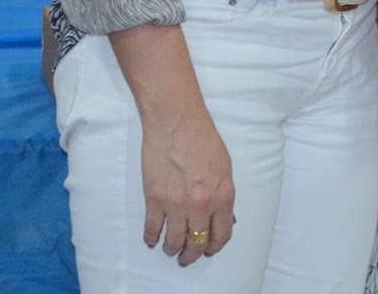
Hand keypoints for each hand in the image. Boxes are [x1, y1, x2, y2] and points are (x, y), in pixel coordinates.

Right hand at [139, 106, 234, 264]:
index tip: (208, 250)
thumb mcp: (225, 167)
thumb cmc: (202, 138)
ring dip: (172, 249)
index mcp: (222, 196)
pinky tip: (152, 239)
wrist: (176, 120)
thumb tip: (224, 217)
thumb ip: (223, 194)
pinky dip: (152, 238)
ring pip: (175, 242)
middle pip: (197, 243)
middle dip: (192, 254)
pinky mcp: (154, 199)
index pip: (222, 235)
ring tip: (170, 249)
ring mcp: (177, 204)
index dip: (214, 247)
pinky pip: (153, 229)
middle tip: (187, 257)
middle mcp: (201, 205)